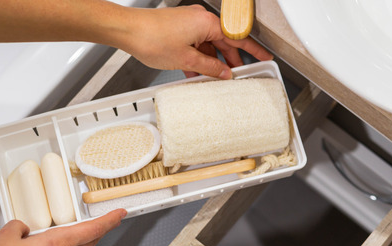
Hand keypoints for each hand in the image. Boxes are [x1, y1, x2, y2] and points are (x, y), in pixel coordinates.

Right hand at [0, 209, 125, 245]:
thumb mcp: (5, 237)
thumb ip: (18, 227)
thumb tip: (21, 228)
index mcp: (57, 244)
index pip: (93, 229)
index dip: (109, 220)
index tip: (119, 213)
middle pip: (88, 242)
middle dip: (98, 230)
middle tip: (103, 222)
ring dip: (71, 243)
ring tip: (53, 235)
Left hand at [117, 4, 272, 77]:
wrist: (126, 30)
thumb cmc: (152, 38)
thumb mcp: (187, 60)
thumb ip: (209, 68)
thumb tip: (224, 73)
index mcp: (207, 23)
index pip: (238, 38)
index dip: (254, 50)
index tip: (265, 57)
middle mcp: (200, 19)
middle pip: (224, 42)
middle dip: (230, 61)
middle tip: (238, 76)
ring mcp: (189, 23)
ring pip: (209, 46)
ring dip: (212, 63)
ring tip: (214, 80)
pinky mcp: (179, 28)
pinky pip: (197, 45)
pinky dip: (199, 58)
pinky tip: (197, 74)